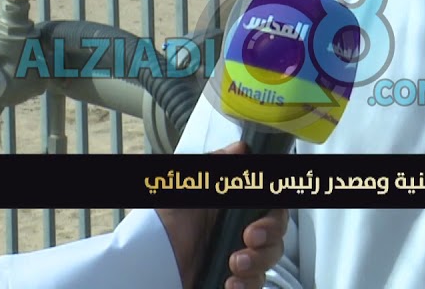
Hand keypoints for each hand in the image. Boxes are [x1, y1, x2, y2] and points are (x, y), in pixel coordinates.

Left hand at [156, 141, 288, 288]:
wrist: (147, 265)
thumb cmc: (162, 224)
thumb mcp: (186, 186)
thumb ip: (215, 167)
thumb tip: (241, 149)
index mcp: (231, 207)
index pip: (270, 206)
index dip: (273, 212)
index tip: (261, 217)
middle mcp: (237, 232)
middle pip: (276, 234)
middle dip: (270, 237)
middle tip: (251, 238)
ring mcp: (237, 258)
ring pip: (269, 261)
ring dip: (258, 262)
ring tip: (234, 264)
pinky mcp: (233, 281)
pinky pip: (254, 285)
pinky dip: (248, 285)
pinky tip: (231, 283)